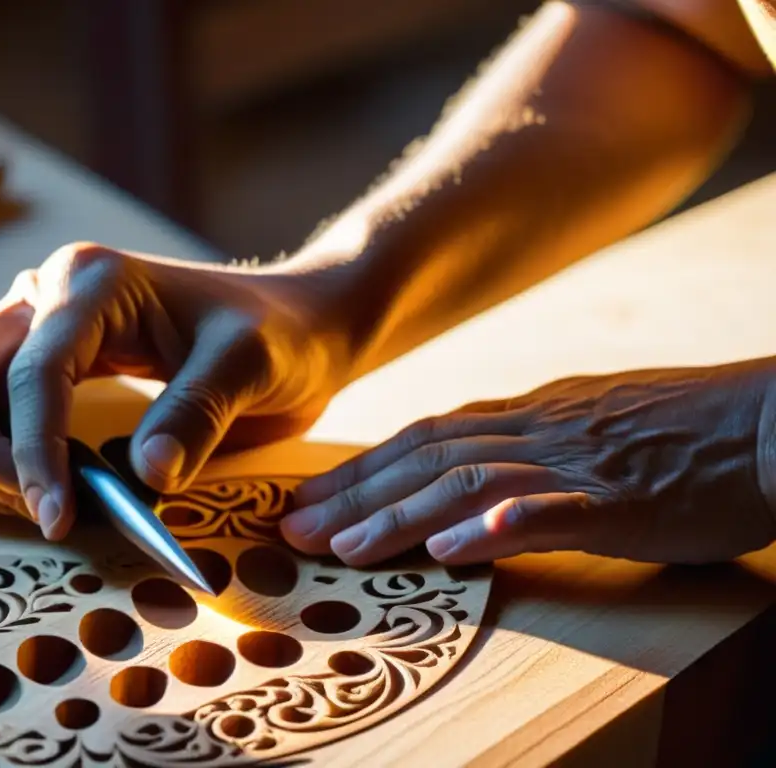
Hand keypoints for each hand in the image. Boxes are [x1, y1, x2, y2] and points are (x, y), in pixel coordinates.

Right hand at [0, 242, 348, 539]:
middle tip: (45, 518)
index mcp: (90, 282)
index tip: (57, 521)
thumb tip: (146, 477)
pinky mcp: (30, 366)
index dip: (34, 454)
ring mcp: (27, 329)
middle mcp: (41, 296)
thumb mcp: (250, 365)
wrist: (288, 327)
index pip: (31, 372)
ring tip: (40, 508)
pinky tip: (29, 493)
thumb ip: (197, 412)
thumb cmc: (275, 336)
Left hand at [281, 360, 775, 565]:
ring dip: (402, 516)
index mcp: (530, 415)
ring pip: (471, 485)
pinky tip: (453, 551)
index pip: (426, 439)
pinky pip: (553, 513)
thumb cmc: (685, 428)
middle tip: (292, 528)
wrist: (769, 422)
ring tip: (344, 549)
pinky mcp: (623, 499)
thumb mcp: (589, 421)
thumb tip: (470, 470)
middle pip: (428, 460)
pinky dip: (498, 528)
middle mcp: (539, 430)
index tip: (311, 498)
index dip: (363, 469)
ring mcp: (578, 462)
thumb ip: (528, 441)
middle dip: (356, 495)